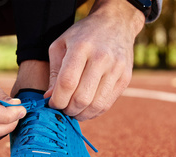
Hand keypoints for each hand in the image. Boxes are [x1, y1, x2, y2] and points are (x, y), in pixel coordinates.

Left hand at [44, 0, 144, 120]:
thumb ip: (54, 73)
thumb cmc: (83, 35)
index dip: (57, 100)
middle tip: (63, 108)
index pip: (67, 83)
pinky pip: (107, 104)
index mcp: (81, 48)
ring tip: (73, 110)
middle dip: (68, 109)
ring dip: (81, 114)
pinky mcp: (125, 78)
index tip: (52, 103)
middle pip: (81, 98)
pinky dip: (93, 112)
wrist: (116, 23)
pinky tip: (85, 108)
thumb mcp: (61, 45)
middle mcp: (101, 58)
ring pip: (95, 105)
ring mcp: (116, 69)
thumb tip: (50, 97)